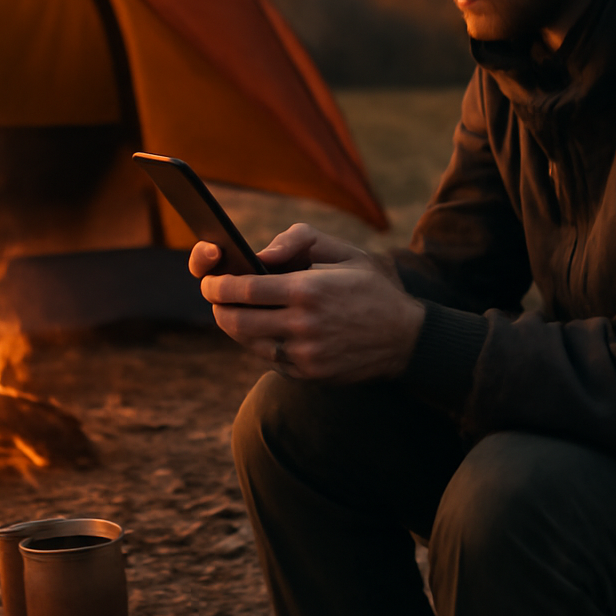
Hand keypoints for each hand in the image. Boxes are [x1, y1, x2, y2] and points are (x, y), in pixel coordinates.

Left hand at [193, 224, 422, 382]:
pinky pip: (269, 358)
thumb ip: (299, 240)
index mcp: (309, 289)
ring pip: (249, 342)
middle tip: (215, 297)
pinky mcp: (309, 375)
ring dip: (235, 326)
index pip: (244, 289)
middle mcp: (303, 325)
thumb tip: (260, 254)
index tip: (209, 281)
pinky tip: (265, 329)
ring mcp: (305, 355)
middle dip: (217, 307)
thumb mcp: (344, 251)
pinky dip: (260, 343)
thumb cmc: (372, 288)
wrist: (406, 338)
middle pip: (236, 320)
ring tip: (235, 311)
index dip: (217, 285)